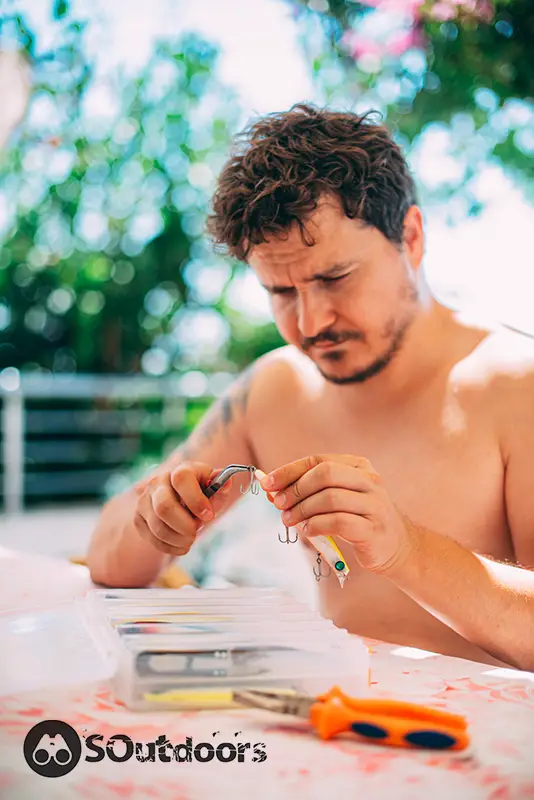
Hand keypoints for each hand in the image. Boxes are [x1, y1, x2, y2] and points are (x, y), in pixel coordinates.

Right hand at [134, 462, 232, 556]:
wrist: (181, 499)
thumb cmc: (201, 493)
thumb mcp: (215, 490)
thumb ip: (221, 488)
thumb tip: (227, 482)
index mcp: (179, 471)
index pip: (181, 480)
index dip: (196, 501)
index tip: (209, 516)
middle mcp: (158, 482)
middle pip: (164, 507)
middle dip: (185, 526)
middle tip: (197, 530)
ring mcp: (144, 500)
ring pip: (157, 527)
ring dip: (179, 540)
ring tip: (191, 539)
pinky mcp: (139, 518)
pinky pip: (151, 538)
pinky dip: (170, 547)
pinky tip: (181, 545)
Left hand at [260, 454, 414, 573]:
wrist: (397, 547)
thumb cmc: (360, 520)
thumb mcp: (336, 500)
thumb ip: (308, 492)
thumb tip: (271, 489)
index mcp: (359, 466)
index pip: (319, 460)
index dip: (289, 471)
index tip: (268, 483)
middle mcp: (370, 480)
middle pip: (325, 474)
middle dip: (296, 489)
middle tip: (279, 504)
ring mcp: (375, 504)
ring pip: (330, 498)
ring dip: (302, 509)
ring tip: (290, 520)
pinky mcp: (374, 529)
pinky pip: (338, 522)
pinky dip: (316, 525)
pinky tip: (307, 530)